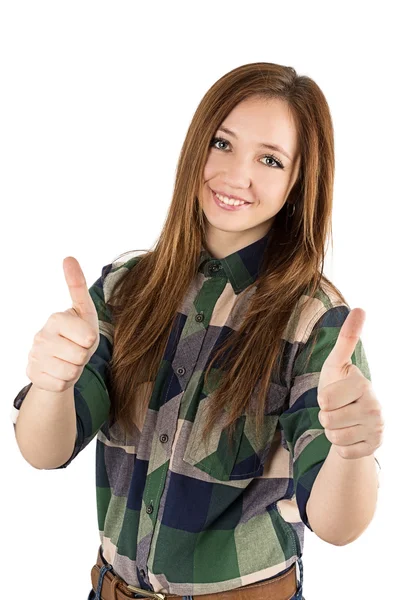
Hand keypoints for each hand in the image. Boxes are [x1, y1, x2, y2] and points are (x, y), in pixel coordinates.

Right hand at [26, 257, 99, 392]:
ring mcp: (34, 356)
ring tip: (68, 360)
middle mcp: (41, 336)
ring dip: (75, 369)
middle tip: (76, 350)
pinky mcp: (32, 374)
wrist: (60, 362)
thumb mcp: (85, 311)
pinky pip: (60, 384)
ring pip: (70, 372)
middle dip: (84, 356)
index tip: (84, 336)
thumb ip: (77, 286)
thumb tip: (68, 257)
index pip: (88, 337)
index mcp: (56, 318)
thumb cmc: (77, 334)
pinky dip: (64, 382)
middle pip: (80, 356)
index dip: (91, 340)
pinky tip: (58, 371)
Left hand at [317, 308, 383, 459]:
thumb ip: (347, 338)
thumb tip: (360, 308)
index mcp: (363, 384)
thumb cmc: (340, 386)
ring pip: (334, 437)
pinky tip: (350, 435)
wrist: (353, 418)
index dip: (322, 398)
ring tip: (342, 421)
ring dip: (332, 431)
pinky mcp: (374, 448)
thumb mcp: (337, 364)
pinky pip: (342, 452)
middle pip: (328, 419)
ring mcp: (377, 429)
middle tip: (337, 408)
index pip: (325, 399)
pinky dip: (341, 446)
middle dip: (326, 415)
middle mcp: (375, 407)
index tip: (333, 393)